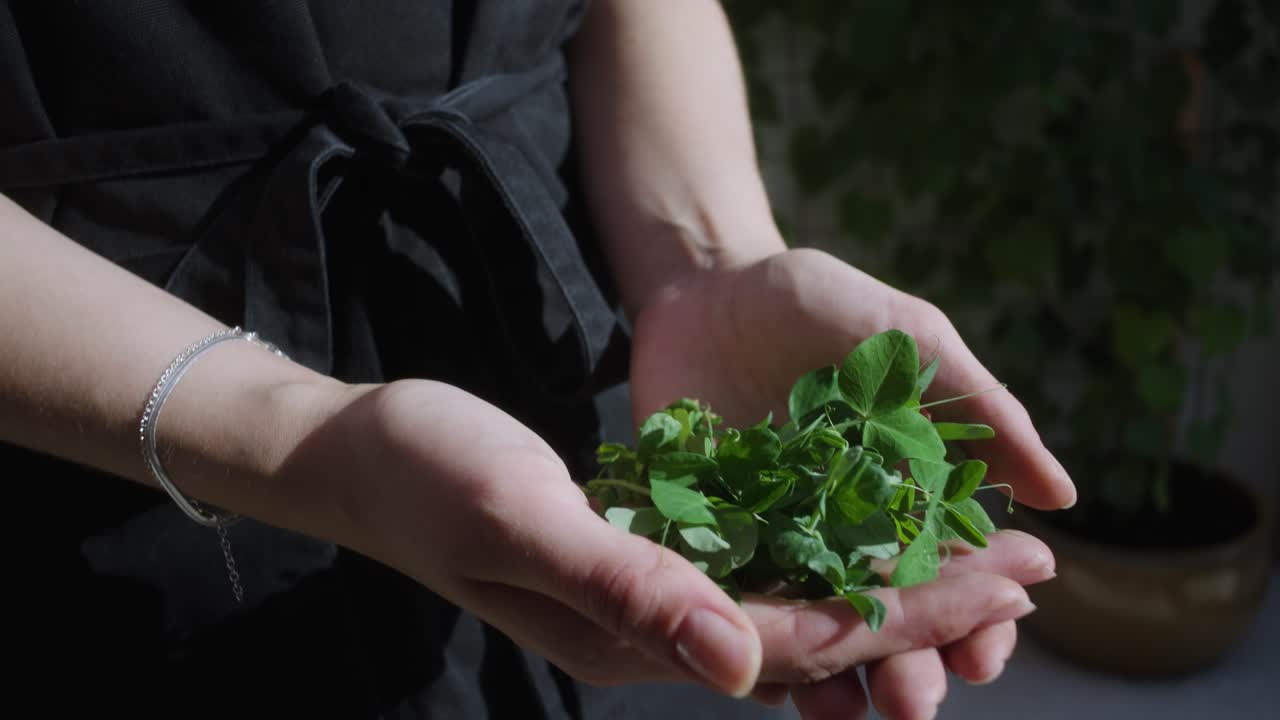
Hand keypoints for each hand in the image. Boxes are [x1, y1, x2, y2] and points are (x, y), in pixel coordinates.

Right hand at [279, 379, 1044, 703]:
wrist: (364, 454)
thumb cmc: (430, 478)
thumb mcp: (522, 519)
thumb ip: (629, 589)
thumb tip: (743, 665)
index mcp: (634, 634)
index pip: (800, 639)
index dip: (908, 610)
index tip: (1004, 574)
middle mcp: (653, 630)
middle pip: (816, 629)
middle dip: (925, 599)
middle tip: (1032, 564)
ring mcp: (647, 594)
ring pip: (793, 601)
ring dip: (886, 576)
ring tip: (977, 550)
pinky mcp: (640, 551)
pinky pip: (752, 563)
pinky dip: (821, 547)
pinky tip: (866, 521)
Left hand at [628, 248, 1074, 716]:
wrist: (708, 283)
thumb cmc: (818, 304)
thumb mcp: (905, 338)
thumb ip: (980, 409)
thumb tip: (1062, 497)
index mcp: (907, 495)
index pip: (957, 578)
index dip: (979, 620)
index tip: (985, 652)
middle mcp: (845, 532)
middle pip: (886, 619)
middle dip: (908, 668)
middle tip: (911, 699)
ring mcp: (774, 540)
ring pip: (810, 628)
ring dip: (831, 678)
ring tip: (839, 711)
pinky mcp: (707, 536)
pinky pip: (728, 602)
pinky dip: (745, 640)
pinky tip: (758, 680)